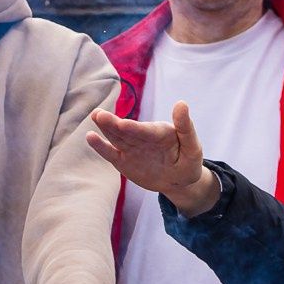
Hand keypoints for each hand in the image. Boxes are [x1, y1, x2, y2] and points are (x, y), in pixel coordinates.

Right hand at [87, 101, 220, 216]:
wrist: (177, 180)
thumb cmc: (188, 163)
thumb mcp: (192, 148)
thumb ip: (185, 127)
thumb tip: (181, 103)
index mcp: (160, 133)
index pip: (146, 131)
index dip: (134, 128)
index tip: (123, 124)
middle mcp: (143, 137)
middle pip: (126, 130)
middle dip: (113, 123)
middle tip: (99, 114)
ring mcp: (131, 147)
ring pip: (116, 137)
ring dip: (105, 127)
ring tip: (95, 116)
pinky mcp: (122, 159)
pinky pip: (110, 153)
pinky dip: (100, 146)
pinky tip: (90, 137)